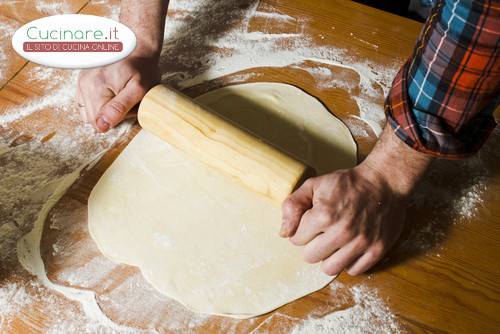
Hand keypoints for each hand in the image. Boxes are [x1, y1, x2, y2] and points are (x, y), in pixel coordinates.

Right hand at [77, 55, 159, 131]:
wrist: (137, 45)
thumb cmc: (142, 68)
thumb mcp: (139, 89)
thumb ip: (120, 108)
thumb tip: (102, 126)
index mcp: (96, 88)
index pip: (99, 124)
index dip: (116, 120)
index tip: (128, 107)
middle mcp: (84, 84)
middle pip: (93, 118)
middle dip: (110, 115)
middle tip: (126, 100)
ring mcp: (81, 81)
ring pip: (88, 111)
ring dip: (104, 109)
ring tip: (119, 95)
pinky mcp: (82, 79)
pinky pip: (86, 101)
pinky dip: (98, 101)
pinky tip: (111, 92)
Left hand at [280, 126, 431, 275]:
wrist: (384, 181)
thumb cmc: (347, 183)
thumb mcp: (314, 185)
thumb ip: (293, 205)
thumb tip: (283, 233)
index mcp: (323, 215)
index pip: (296, 239)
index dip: (302, 231)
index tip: (311, 222)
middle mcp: (341, 232)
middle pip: (310, 257)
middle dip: (312, 245)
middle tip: (322, 233)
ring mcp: (361, 243)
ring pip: (330, 269)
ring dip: (329, 257)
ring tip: (334, 243)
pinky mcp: (376, 250)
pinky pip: (354, 271)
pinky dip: (349, 262)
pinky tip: (350, 248)